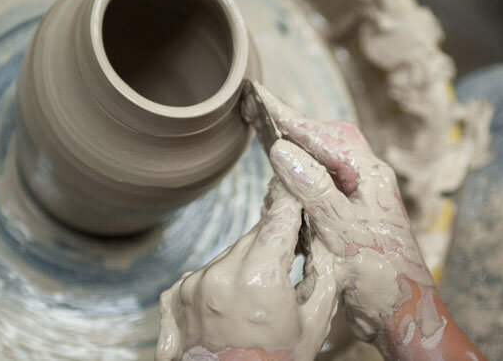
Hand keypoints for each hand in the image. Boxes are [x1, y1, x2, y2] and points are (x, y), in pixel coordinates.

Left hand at [155, 178, 338, 360]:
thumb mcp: (314, 322)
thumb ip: (325, 273)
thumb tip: (327, 237)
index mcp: (259, 279)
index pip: (280, 217)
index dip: (292, 198)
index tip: (298, 180)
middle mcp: (220, 275)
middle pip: (255, 235)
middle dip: (275, 238)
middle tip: (291, 250)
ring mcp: (193, 285)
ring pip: (231, 253)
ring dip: (248, 261)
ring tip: (260, 297)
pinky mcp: (175, 296)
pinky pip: (206, 272)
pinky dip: (222, 280)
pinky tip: (234, 306)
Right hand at [245, 84, 434, 343]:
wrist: (401, 315)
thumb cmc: (383, 276)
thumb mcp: (344, 233)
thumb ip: (314, 191)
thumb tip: (283, 150)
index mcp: (371, 176)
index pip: (325, 137)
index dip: (290, 118)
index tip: (261, 99)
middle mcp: (367, 182)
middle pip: (326, 143)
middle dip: (296, 133)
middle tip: (262, 121)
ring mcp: (359, 201)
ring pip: (322, 168)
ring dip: (296, 166)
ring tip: (271, 163)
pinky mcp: (350, 221)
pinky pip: (320, 194)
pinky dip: (300, 193)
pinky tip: (286, 200)